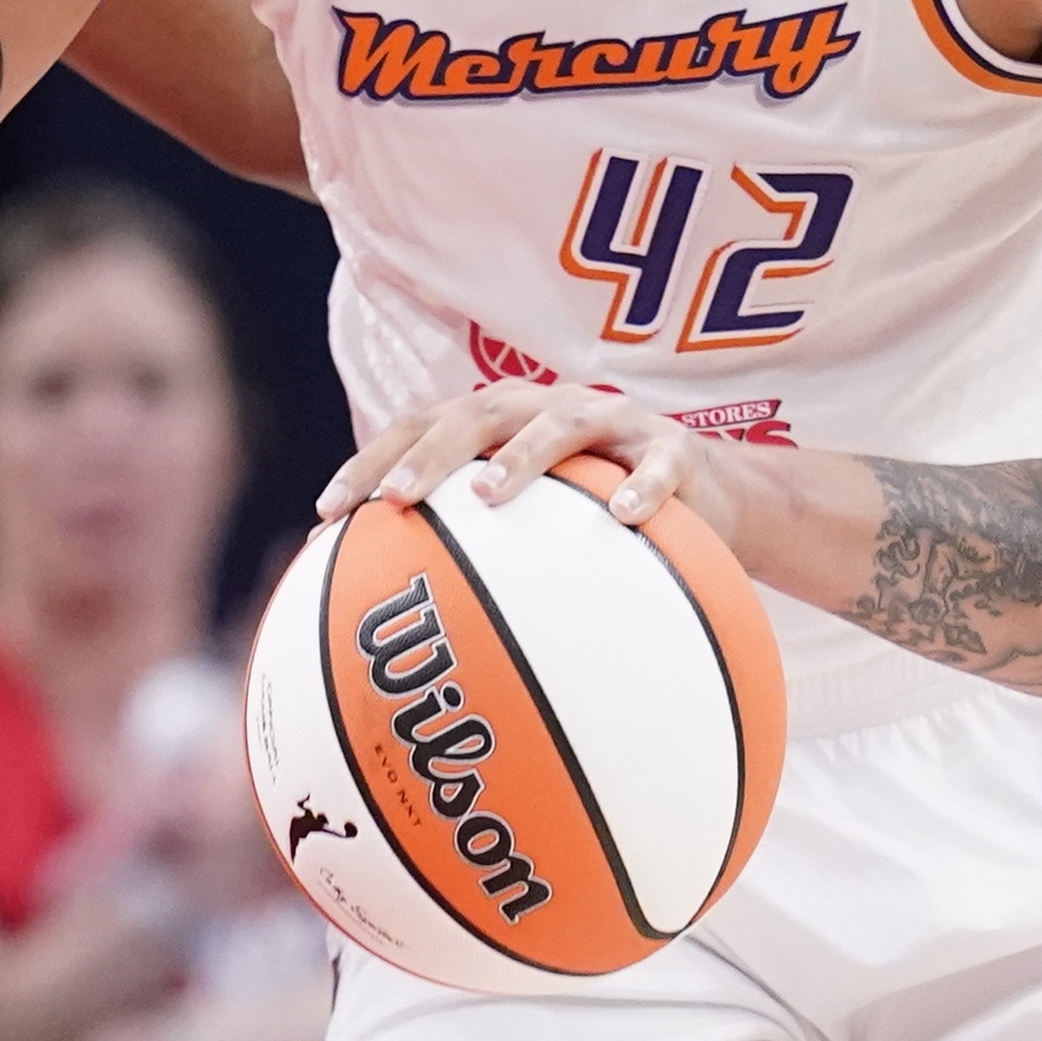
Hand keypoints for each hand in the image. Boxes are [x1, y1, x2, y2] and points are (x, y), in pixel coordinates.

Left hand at [315, 378, 743, 548]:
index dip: (372, 460)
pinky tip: (626, 518)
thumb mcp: (538, 527)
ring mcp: (614, 420)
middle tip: (395, 497)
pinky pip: (659, 464)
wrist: (712, 494)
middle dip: (430, 452)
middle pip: (479, 413)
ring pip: (561, 423)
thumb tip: (398, 633)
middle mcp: (550, 407)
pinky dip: (643, 487)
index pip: (423, 427)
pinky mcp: (677, 445)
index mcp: (504, 420)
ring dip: (521, 455)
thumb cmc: (600, 517)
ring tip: (487, 494)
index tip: (329, 512)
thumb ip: (476, 553)